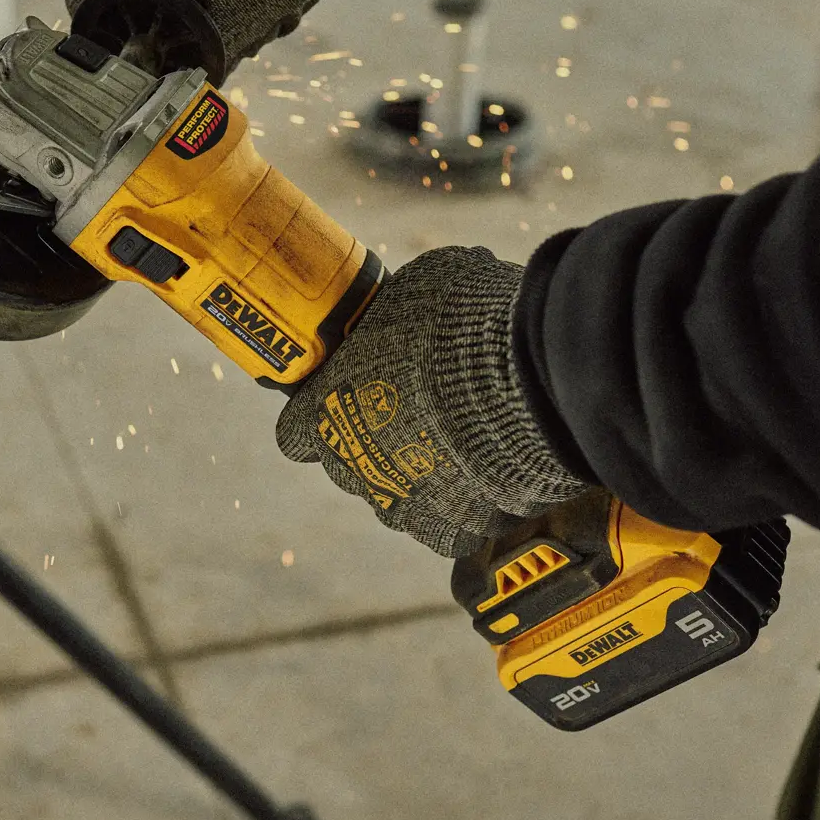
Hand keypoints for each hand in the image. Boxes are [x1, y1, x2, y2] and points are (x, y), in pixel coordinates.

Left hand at [275, 247, 591, 556]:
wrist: (525, 376)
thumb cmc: (459, 322)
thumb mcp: (417, 289)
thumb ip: (401, 312)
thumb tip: (423, 297)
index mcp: (325, 414)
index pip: (294, 434)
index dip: (317, 416)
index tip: (342, 398)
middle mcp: (356, 470)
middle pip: (352, 468)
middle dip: (379, 442)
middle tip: (419, 408)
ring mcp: (406, 508)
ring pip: (404, 501)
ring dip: (424, 476)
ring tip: (464, 439)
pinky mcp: (459, 530)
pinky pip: (457, 522)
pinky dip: (472, 501)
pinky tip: (493, 468)